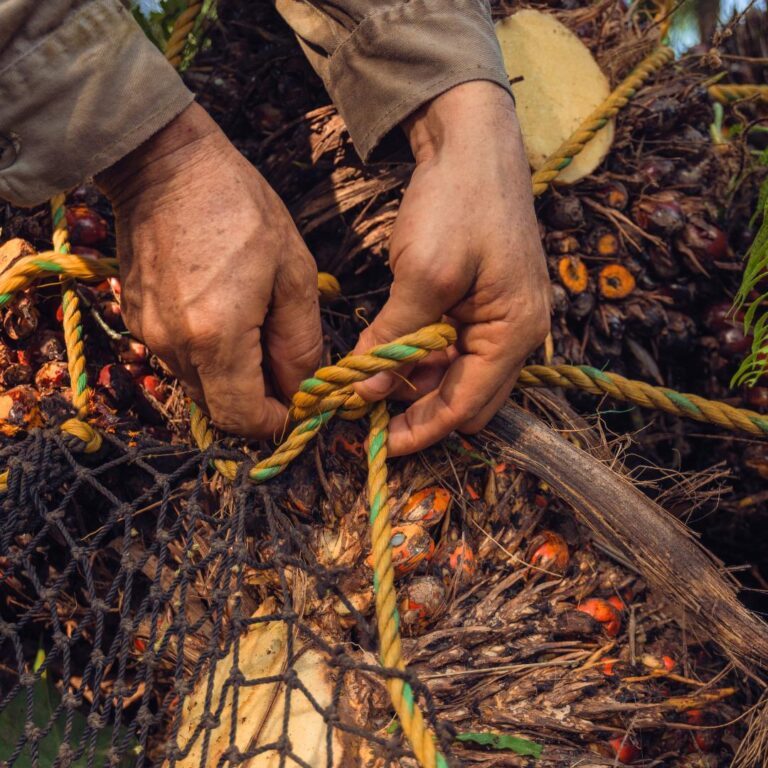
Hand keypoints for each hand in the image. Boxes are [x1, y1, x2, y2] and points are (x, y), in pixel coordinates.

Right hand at [96, 103, 321, 437]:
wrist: (165, 164)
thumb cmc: (240, 208)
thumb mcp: (293, 272)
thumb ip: (301, 341)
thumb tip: (301, 389)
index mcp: (216, 337)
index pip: (242, 419)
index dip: (275, 421)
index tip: (297, 401)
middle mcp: (175, 347)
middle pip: (220, 408)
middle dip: (257, 400)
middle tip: (284, 363)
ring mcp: (149, 335)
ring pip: (200, 386)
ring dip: (234, 377)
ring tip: (258, 329)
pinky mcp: (138, 320)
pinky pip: (181, 359)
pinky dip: (209, 355)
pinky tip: (227, 315)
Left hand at [354, 82, 549, 455]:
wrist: (472, 141)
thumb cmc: (457, 202)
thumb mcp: (422, 275)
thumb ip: (395, 338)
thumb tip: (365, 391)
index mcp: (515, 334)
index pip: (467, 407)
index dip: (423, 431)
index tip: (380, 445)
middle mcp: (518, 335)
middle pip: (467, 400)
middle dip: (420, 409)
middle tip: (370, 407)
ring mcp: (503, 319)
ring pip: (457, 376)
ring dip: (417, 383)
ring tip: (372, 376)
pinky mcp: (484, 304)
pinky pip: (454, 348)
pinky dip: (423, 356)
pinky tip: (392, 346)